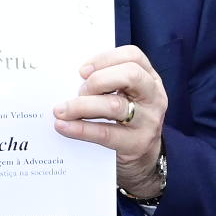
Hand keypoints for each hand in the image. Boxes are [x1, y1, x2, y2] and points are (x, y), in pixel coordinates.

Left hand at [53, 45, 167, 194]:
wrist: (144, 159)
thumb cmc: (127, 120)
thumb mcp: (126, 96)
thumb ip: (107, 83)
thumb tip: (68, 78)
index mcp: (150, 78)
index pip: (133, 56)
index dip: (105, 58)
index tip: (82, 70)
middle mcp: (154, 97)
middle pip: (130, 75)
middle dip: (98, 80)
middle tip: (80, 91)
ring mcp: (148, 121)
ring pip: (115, 105)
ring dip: (82, 105)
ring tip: (62, 110)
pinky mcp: (136, 144)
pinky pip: (105, 133)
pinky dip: (80, 129)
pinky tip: (63, 126)